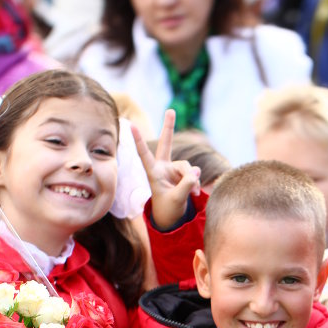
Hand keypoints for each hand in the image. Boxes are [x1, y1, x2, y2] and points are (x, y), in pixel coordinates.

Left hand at [131, 110, 200, 230]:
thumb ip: (186, 185)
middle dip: (169, 127)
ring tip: (191, 193)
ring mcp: (173, 169)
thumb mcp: (177, 199)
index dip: (139, 141)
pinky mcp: (183, 173)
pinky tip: (194, 193)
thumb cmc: (168, 209)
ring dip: (191, 180)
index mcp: (153, 173)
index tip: (130, 126)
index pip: (144, 155)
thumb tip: (196, 171)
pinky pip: (193, 173)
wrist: (172, 216)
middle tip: (170, 110)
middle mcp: (162, 167)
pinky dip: (195, 183)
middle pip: (166, 143)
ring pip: (187, 167)